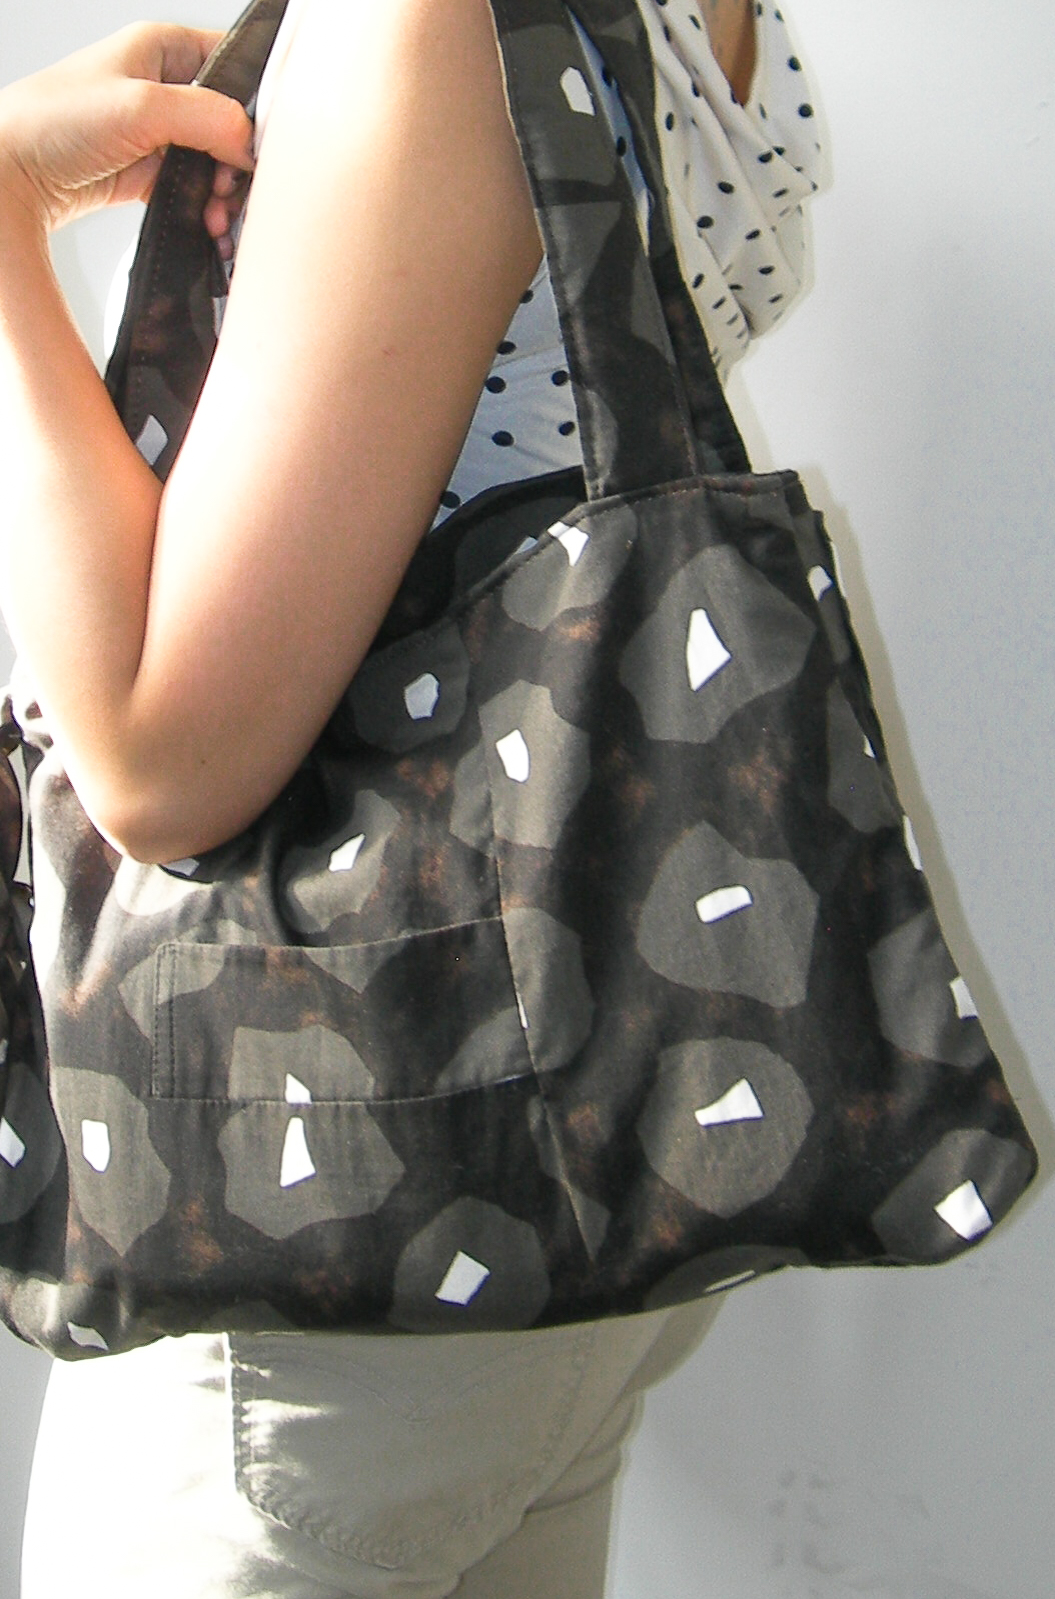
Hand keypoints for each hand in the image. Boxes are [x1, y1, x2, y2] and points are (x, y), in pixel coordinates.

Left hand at [0, 23, 253, 232]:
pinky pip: (196, 193)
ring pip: (218, 163)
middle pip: (233, 124)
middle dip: (241, 163)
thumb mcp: (140, 106)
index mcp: (164, 48)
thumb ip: (206, 118)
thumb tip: (251, 141)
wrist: (10, 174)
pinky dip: (208, 213)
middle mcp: (165, 88)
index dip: (259, 103)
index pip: (237, 64)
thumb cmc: (53, 122)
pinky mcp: (151, 173)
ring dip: (226, 196)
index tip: (265, 143)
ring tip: (218, 218)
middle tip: (232, 189)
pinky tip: (211, 228)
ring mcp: (159, 133)